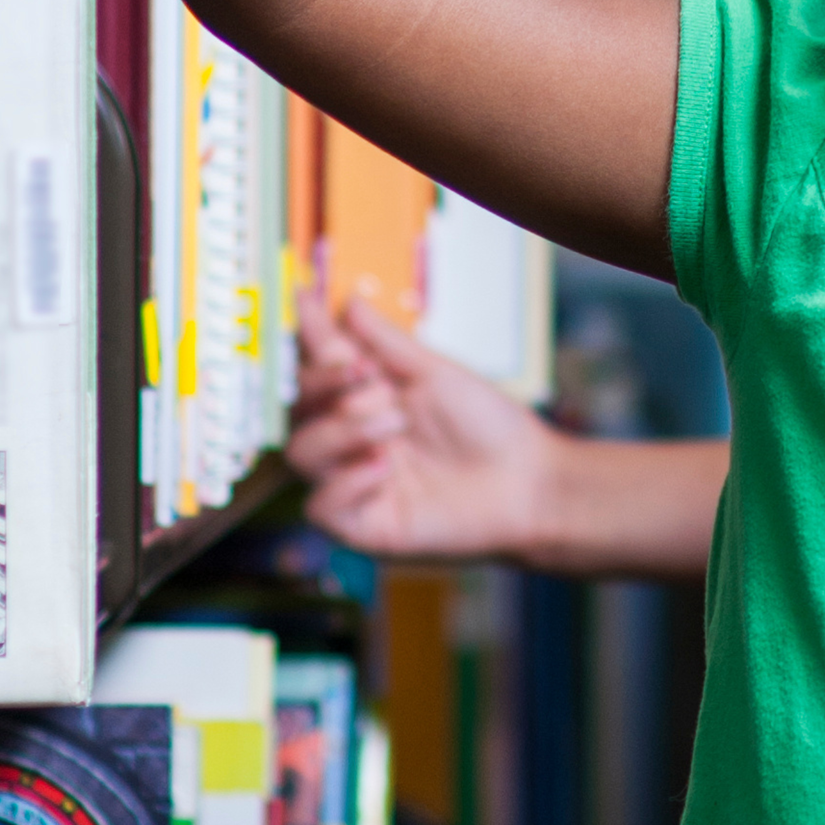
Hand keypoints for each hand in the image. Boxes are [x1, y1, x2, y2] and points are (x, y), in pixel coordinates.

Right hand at [289, 290, 563, 559]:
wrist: (528, 479)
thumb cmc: (488, 425)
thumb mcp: (435, 373)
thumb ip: (386, 343)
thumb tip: (347, 302)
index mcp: (365, 400)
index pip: (317, 368)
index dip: (308, 338)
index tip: (304, 298)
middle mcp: (352, 440)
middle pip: (296, 410)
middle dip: (322, 384)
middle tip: (364, 376)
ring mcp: (354, 482)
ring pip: (303, 453)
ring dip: (342, 430)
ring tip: (394, 423)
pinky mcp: (364, 525)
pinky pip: (321, 506)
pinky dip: (346, 482)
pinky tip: (383, 468)